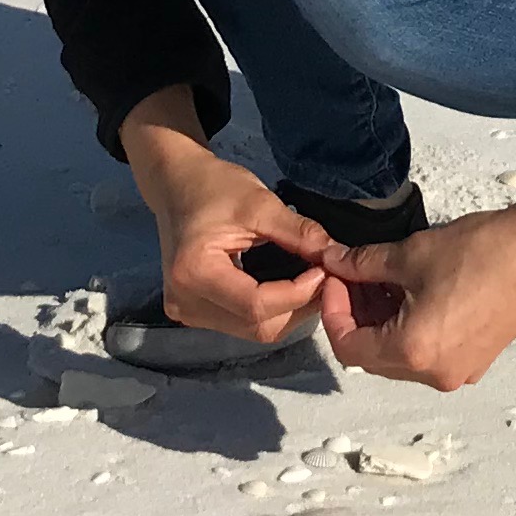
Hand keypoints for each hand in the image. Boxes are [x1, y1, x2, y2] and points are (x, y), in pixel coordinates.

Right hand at [122, 88, 331, 345]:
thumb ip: (299, 233)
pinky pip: (241, 323)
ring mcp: (186, 312)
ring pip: (252, 331)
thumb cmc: (214, 186)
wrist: (177, 185)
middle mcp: (185, 303)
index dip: (298, 294)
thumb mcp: (260, 203)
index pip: (256, 305)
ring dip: (287, 312)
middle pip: (256, 326)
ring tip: (310, 283)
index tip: (326, 271)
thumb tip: (337, 257)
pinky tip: (287, 289)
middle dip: (298, 307)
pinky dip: (270, 311)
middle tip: (325, 279)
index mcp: (194, 273)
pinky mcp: (194, 312)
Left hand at [316, 184, 515, 391]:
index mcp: (413, 352)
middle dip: (357, 316)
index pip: (349, 347)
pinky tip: (416, 293)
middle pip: (373, 357)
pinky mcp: (479, 359)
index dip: (333, 311)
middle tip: (354, 276)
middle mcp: (435, 374)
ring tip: (384, 281)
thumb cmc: (478, 251)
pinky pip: (430, 354)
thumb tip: (332, 261)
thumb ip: (363, 264)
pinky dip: (412, 330)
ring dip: (384, 324)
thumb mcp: (411, 254)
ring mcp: (461, 371)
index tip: (335, 277)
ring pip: (401, 358)